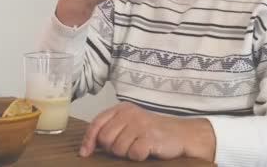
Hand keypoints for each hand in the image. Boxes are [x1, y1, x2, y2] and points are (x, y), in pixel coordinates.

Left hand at [79, 102, 215, 161]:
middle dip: (112, 148)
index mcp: (121, 109)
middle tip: (127, 145)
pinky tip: (146, 151)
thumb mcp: (128, 124)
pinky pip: (133, 154)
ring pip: (118, 149)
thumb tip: (86, 148)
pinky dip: (138, 157)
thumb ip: (109, 129)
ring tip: (138, 146)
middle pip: (105, 139)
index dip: (88, 140)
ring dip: (127, 153)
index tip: (85, 153)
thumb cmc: (150, 131)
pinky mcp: (150, 137)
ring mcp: (140, 125)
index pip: (96, 124)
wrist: (181, 134)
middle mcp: (129, 114)